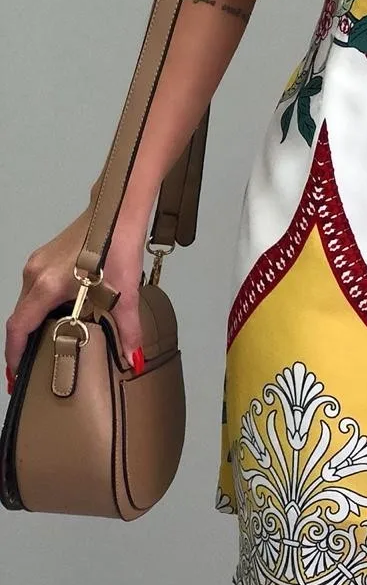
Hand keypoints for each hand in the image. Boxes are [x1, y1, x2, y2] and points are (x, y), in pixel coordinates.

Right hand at [5, 208, 146, 391]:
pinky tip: (56, 319)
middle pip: (20, 317)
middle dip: (22, 345)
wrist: (118, 207)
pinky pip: (35, 290)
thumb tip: (135, 359)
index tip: (16, 377)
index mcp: (46, 285)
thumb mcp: (125, 291)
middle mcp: (34, 274)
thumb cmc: (118, 243)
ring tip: (43, 349)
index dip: (14, 355)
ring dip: (32, 326)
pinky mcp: (46, 257)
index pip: (18, 327)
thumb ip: (128, 328)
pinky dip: (40, 309)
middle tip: (30, 372)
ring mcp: (38, 263)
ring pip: (27, 303)